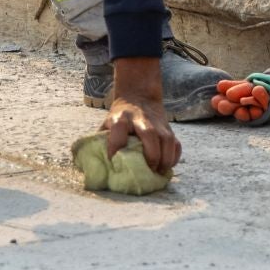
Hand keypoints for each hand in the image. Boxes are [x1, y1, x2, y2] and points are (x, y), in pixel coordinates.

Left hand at [103, 56, 180, 173]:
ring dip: (165, 158)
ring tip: (160, 172)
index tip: (114, 161)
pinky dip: (174, 156)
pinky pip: (176, 143)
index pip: (118, 130)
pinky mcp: (168, 128)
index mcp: (121, 118)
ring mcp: (157, 123)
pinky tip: (168, 166)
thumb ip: (102, 140)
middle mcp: (140, 119)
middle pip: (149, 134)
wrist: (138, 96)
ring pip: (167, 139)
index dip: (115, 145)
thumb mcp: (107, 123)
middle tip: (149, 170)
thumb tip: (93, 165)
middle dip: (151, 155)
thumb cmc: (119, 117)